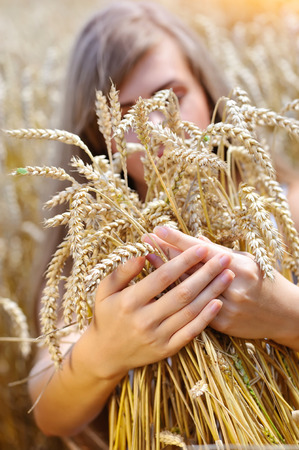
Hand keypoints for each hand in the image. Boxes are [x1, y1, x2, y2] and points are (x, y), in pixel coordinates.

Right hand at [87, 244, 233, 378]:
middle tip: (224, 257)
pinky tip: (218, 303)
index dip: (183, 261)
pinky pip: (190, 333)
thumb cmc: (106, 315)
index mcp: (130, 302)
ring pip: (190, 312)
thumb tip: (141, 255)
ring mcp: (157, 337)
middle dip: (206, 273)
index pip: (162, 277)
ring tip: (228, 275)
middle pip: (182, 293)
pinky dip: (206, 318)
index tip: (201, 248)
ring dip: (212, 292)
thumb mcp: (104, 290)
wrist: (105, 354)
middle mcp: (145, 320)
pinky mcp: (166, 349)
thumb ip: (122, 272)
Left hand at [145, 226, 298, 347]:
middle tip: (145, 240)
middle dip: (166, 252)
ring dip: (166, 274)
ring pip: (188, 290)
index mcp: (240, 266)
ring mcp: (227, 308)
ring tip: (148, 259)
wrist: (286, 316)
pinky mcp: (223, 325)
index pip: (202, 251)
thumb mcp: (248, 260)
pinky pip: (194, 310)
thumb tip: (196, 241)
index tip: (159, 230)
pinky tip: (160, 288)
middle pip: (191, 268)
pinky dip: (177, 297)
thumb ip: (220, 252)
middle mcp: (232, 286)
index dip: (178, 240)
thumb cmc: (266, 281)